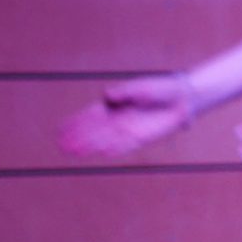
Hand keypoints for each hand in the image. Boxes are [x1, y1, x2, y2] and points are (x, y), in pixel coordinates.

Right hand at [60, 73, 193, 157]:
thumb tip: (107, 96)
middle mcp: (117, 120)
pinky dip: (115, 149)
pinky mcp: (142, 137)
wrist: (181, 98)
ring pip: (105, 140)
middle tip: (61, 147)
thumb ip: (124, 92)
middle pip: (94, 131)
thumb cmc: (158, 89)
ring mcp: (128, 130)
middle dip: (78, 138)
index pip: (90, 116)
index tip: (60, 131)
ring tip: (74, 153)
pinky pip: (126, 145)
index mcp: (113, 106)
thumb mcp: (140, 87)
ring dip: (90, 146)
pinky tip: (103, 153)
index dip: (75, 124)